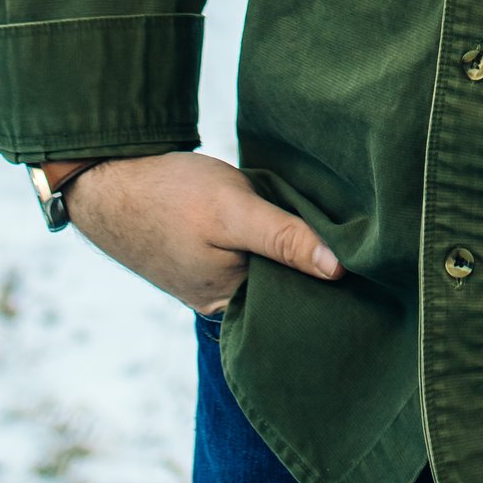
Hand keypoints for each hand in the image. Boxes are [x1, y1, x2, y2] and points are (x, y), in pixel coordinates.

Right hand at [63, 150, 341, 314]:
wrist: (110, 179)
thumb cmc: (168, 194)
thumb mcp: (234, 211)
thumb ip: (283, 238)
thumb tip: (339, 270)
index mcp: (230, 303)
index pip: (299, 301)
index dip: (333, 279)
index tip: (372, 256)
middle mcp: (223, 301)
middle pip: (286, 285)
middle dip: (315, 261)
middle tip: (355, 229)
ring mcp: (214, 280)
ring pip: (269, 266)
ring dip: (291, 244)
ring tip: (322, 217)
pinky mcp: (208, 257)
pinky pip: (252, 253)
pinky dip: (269, 236)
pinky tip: (285, 212)